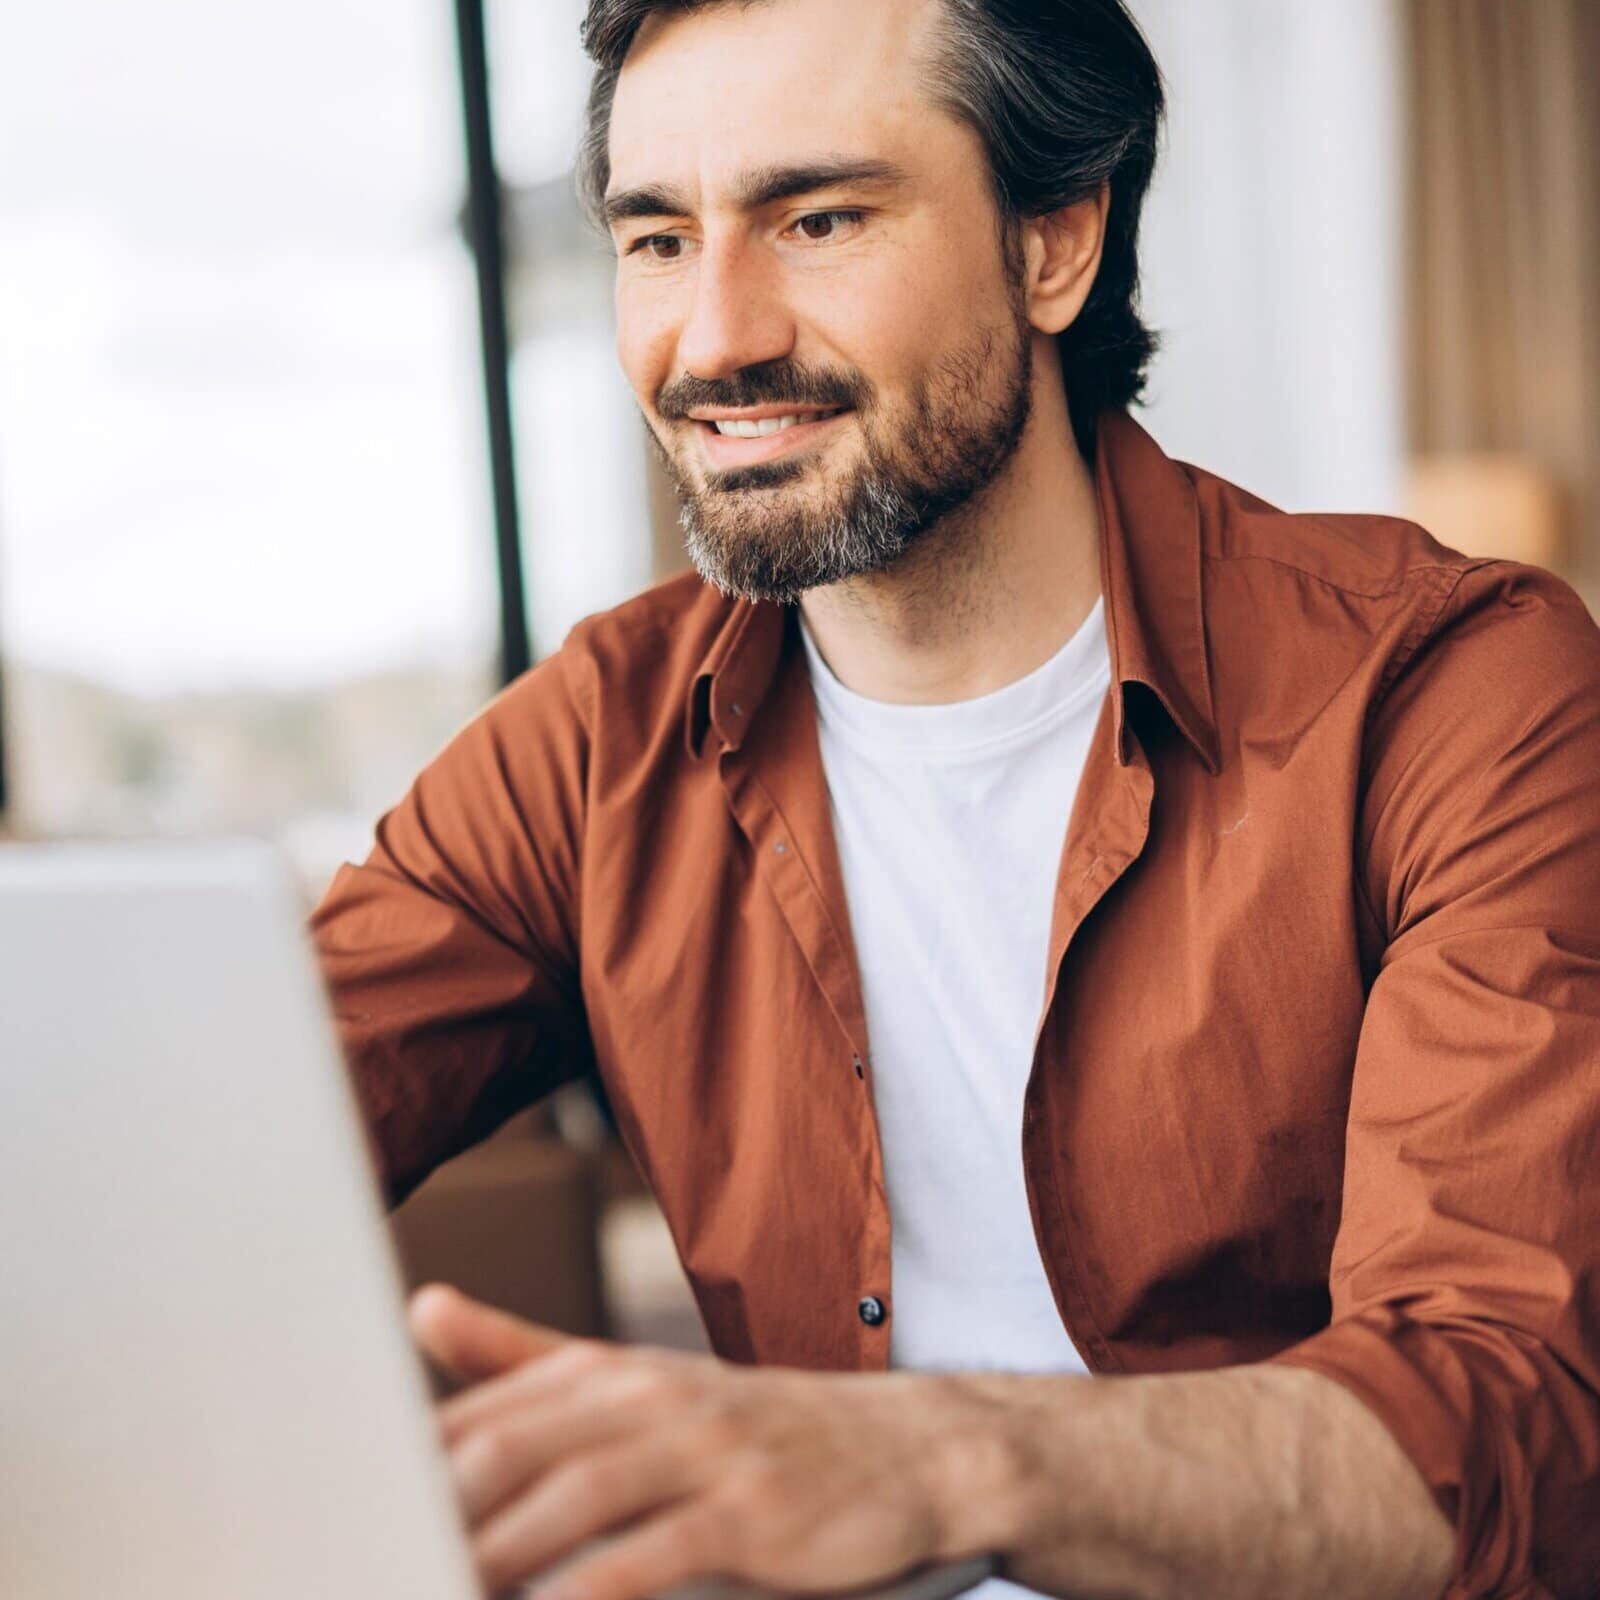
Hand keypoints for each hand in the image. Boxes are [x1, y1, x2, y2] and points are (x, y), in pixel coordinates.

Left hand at [408, 1284, 1010, 1599]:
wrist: (902, 1447)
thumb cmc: (751, 1430)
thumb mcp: (637, 1388)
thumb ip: (522, 1354)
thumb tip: (419, 1303)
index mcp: (602, 1370)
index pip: (472, 1419)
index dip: (396, 1477)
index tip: (332, 1526)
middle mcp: (643, 1394)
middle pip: (504, 1449)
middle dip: (426, 1516)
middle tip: (355, 1561)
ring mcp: (700, 1447)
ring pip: (568, 1497)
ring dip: (489, 1557)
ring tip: (429, 1590)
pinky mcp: (749, 1508)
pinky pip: (653, 1554)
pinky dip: (588, 1594)